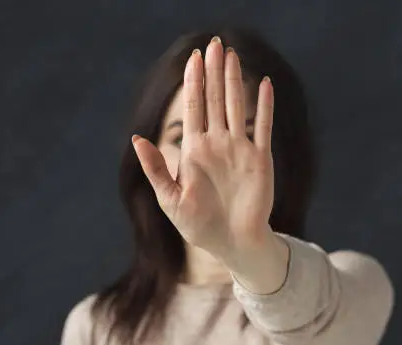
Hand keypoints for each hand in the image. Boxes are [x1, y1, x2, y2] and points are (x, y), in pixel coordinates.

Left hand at [132, 36, 274, 257]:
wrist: (232, 243)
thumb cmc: (199, 225)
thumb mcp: (170, 199)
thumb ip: (156, 169)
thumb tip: (137, 139)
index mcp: (195, 150)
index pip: (193, 108)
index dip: (193, 82)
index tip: (193, 59)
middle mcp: (217, 144)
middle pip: (214, 100)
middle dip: (213, 72)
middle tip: (214, 45)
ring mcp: (239, 149)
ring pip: (236, 107)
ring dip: (234, 81)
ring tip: (232, 55)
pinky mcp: (259, 159)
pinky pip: (261, 127)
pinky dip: (263, 106)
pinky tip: (262, 85)